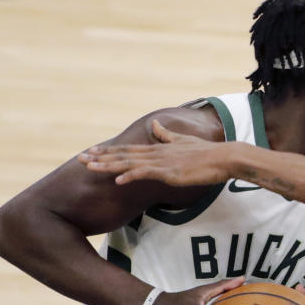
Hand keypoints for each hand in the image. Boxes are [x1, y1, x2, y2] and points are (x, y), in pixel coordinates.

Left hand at [78, 120, 232, 185]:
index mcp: (158, 148)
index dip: (108, 151)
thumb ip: (166, 135)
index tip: (90, 152)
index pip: (127, 149)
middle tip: (79, 158)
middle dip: (100, 157)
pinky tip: (117, 180)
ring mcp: (162, 162)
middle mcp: (156, 153)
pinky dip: (130, 175)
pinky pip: (146, 173)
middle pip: (123, 155)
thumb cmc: (207, 153)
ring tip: (89, 167)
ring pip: (129, 163)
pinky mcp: (170, 172)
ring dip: (108, 165)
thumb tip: (155, 125)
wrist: (225, 157)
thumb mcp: (183, 141)